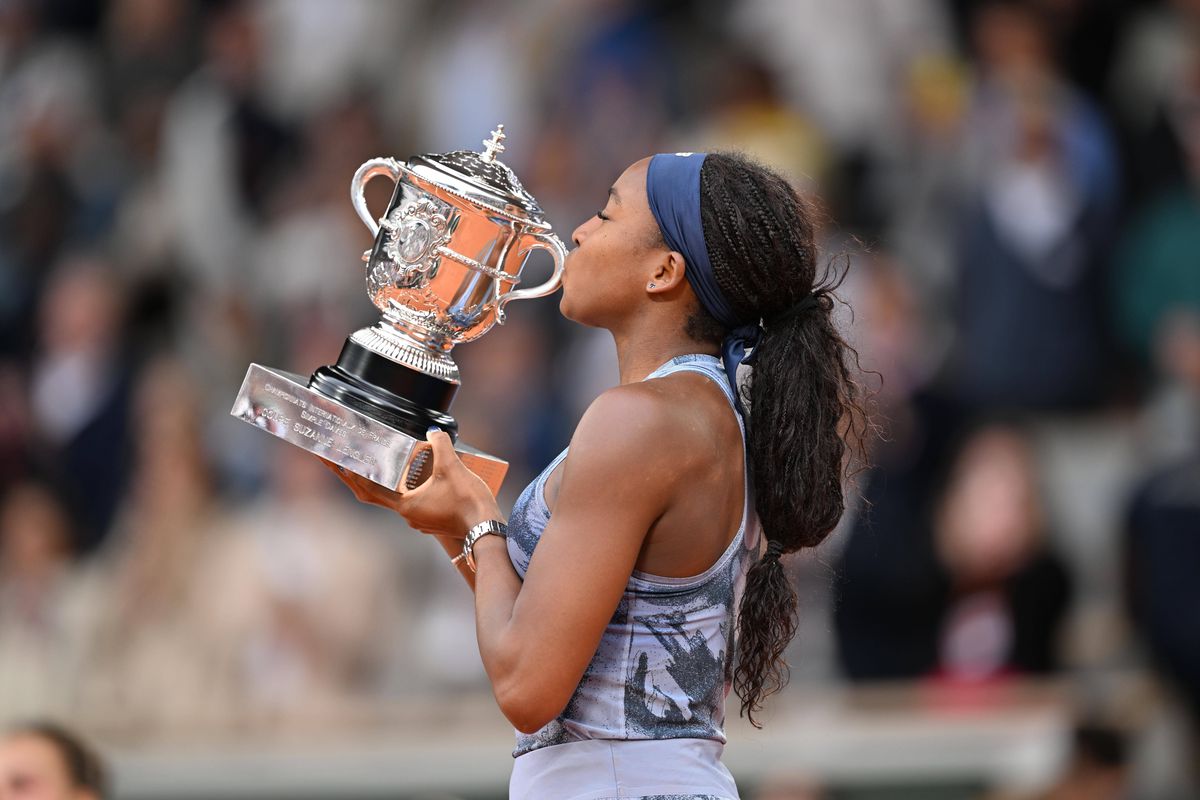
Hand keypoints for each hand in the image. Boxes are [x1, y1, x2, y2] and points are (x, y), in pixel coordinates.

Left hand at [321, 429, 502, 536]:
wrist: (487, 531)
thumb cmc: (468, 503)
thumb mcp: (453, 467)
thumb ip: (440, 445)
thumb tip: (434, 431)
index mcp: (405, 504)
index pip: (368, 489)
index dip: (350, 475)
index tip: (334, 463)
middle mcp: (408, 515)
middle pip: (375, 495)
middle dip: (359, 479)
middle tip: (342, 463)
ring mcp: (420, 520)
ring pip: (396, 498)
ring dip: (385, 483)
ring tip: (378, 465)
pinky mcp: (433, 520)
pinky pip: (413, 502)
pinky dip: (406, 489)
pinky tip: (415, 477)